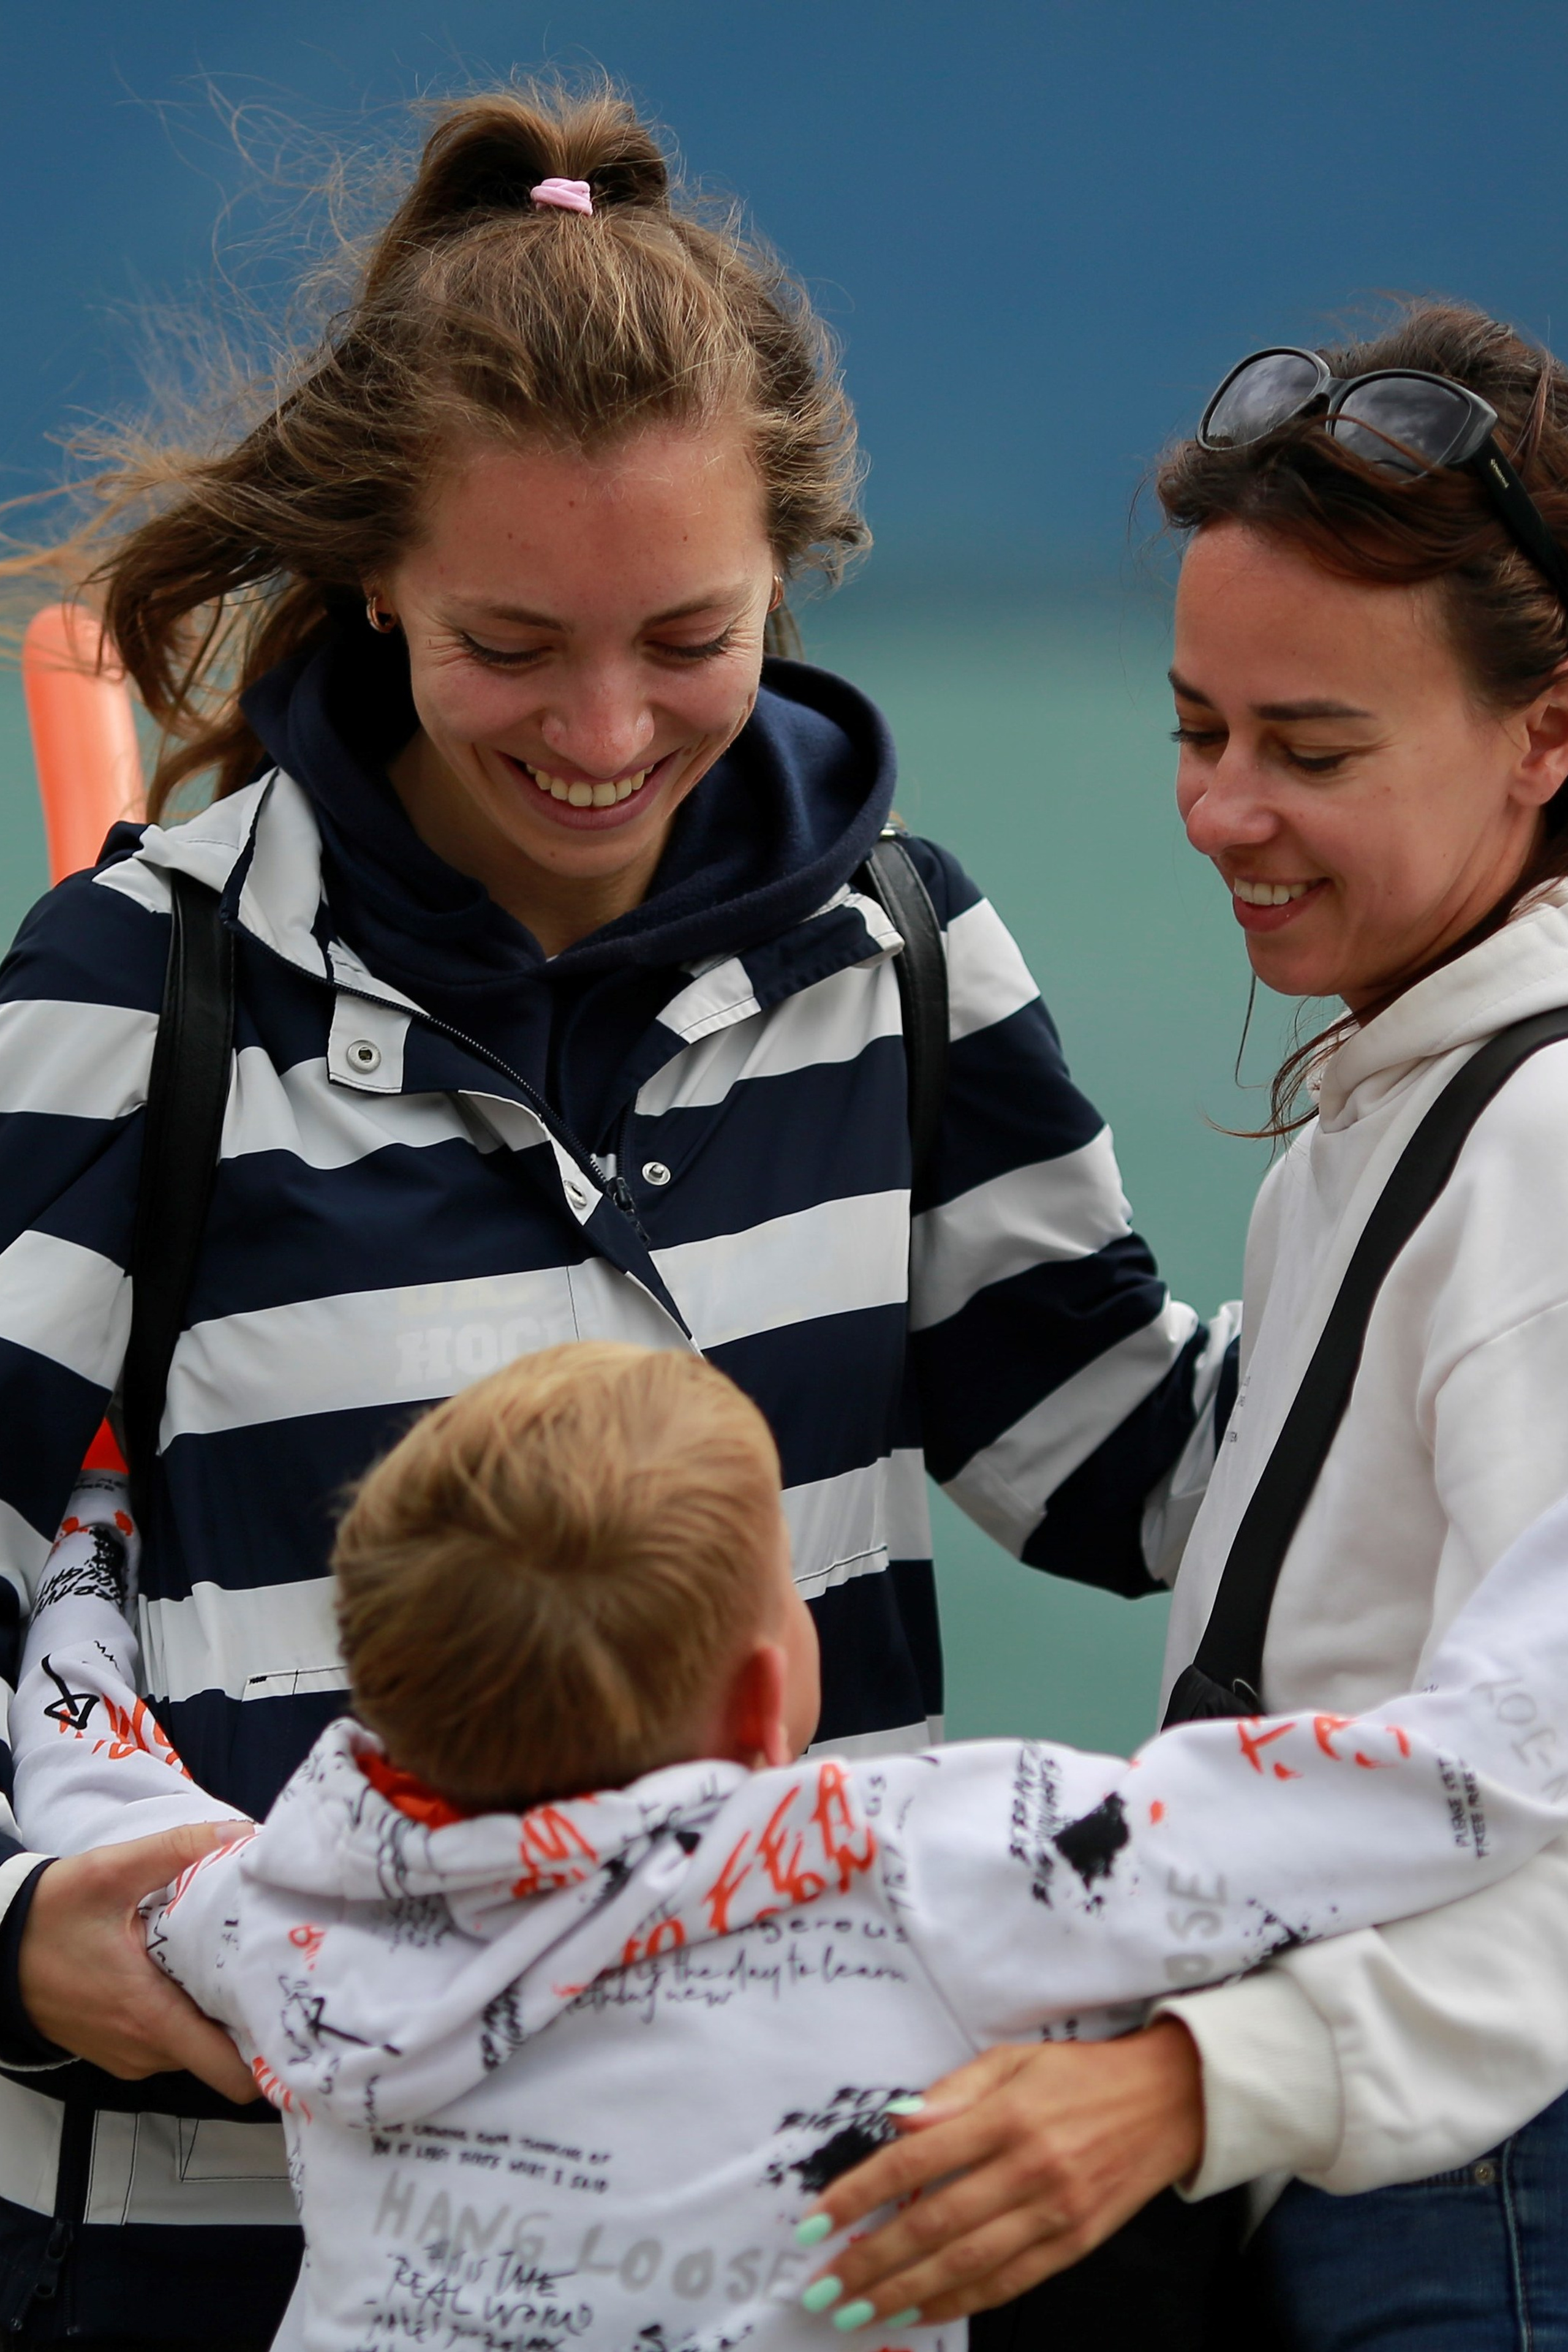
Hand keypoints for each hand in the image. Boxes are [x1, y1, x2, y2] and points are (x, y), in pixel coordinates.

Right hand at [19, 1823, 257, 2102]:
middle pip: (226, 2055)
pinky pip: (173, 2041)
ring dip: (221, 2012)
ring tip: (243, 1963)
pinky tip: (201, 1973)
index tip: (299, 2008)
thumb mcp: (112, 1872)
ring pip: (200, 2048)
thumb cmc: (47, 1918)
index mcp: (151, 2017)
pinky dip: (191, 2014)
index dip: (272, 2047)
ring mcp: (131, 2054)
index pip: (231, 2071)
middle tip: (281, 1969)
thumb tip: (242, 1832)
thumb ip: (180, 1849)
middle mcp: (145, 2049)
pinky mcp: (121, 2047)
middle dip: (255, 2017)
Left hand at [796, 2019, 1203, 2327]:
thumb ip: (954, 2089)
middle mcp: (1028, 2170)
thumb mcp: (1015, 2059)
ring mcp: (1054, 2213)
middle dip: (871, 2262)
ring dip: (905, 2292)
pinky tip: (921, 2311)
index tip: (816, 2221)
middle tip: (823, 2287)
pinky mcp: (1075, 2244)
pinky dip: (961, 2302)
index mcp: (1006, 2117)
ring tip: (858, 2311)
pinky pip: (1009, 2282)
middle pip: (934, 2225)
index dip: (859, 2194)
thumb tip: (898, 2120)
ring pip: (967, 2264)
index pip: (914, 2161)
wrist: (1170, 2102)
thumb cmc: (1081, 2075)